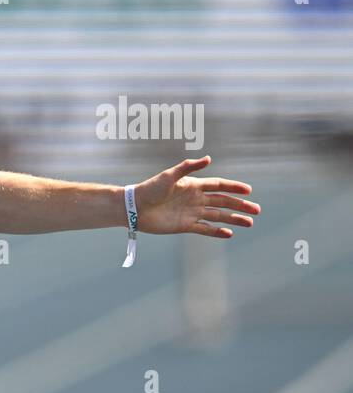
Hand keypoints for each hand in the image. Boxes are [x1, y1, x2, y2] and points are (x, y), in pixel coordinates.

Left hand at [134, 156, 259, 237]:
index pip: (219, 186)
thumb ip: (188, 167)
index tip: (249, 191)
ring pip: (218, 216)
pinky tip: (229, 233)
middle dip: (240, 205)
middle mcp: (195, 199)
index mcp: (194, 186)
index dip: (234, 188)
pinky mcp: (185, 226)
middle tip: (257, 210)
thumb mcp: (169, 176)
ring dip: (234, 219)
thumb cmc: (150, 189)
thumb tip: (209, 159)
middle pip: (223, 202)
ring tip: (250, 223)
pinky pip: (205, 229)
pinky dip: (216, 232)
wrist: (134, 208)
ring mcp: (191, 213)